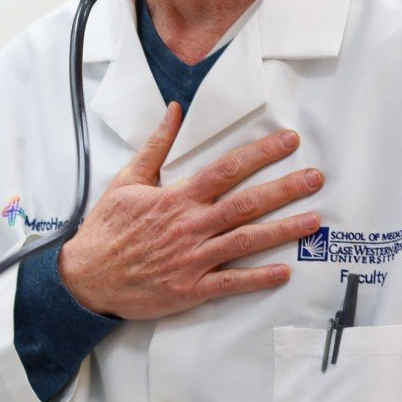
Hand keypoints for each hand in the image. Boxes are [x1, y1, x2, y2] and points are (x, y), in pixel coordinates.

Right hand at [58, 102, 322, 320]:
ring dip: (283, 230)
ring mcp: (192, 258)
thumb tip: (174, 112)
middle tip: (315, 178)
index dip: (260, 154)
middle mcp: (189, 226)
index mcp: (176, 198)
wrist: (86, 276)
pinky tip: (284, 271)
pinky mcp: (190, 289)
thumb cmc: (107, 229)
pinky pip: (230, 282)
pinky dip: (258, 278)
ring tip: (314, 220)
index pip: (226, 169)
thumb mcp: (128, 180)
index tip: (287, 142)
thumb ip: (156, 146)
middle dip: (284, 188)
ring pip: (246, 240)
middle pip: (246, 202)